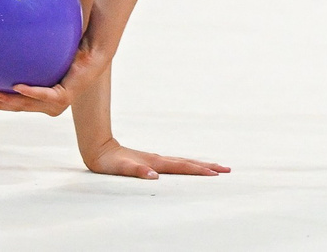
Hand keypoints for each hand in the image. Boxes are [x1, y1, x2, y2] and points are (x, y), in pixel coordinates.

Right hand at [0, 44, 107, 116]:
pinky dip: (31, 92)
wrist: (94, 49)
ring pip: (28, 105)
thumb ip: (30, 45)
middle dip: (0, 104)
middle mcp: (49, 103)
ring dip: (9, 101)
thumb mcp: (45, 50)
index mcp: (44, 95)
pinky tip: (17, 87)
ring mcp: (57, 102)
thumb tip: (11, 25)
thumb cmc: (71, 46)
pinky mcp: (64, 97)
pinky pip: (44, 95)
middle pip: (19, 107)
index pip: (18, 103)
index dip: (1, 102)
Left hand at [82, 140, 228, 179]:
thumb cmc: (109, 162)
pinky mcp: (152, 161)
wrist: (100, 149)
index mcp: (156, 162)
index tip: (215, 174)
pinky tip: (189, 167)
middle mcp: (159, 160)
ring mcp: (156, 159)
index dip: (199, 171)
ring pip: (183, 162)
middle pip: (188, 163)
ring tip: (215, 167)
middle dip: (208, 166)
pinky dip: (187, 166)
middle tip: (226, 169)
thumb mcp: (121, 168)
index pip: (182, 167)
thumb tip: (154, 175)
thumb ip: (137, 171)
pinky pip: (175, 164)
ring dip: (200, 165)